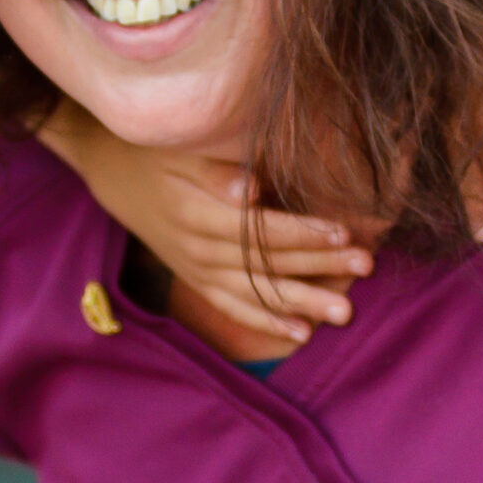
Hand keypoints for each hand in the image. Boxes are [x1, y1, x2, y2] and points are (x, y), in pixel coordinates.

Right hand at [133, 156, 373, 343]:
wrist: (116, 172)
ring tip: (344, 313)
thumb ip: (217, 170)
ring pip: (255, 292)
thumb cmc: (161, 150)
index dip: (302, 232)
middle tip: (366, 264)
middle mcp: (196, 249)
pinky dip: (266, 321)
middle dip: (319, 265)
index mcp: (194, 213)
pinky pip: (233, 308)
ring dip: (301, 303)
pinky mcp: (197, 280)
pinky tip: (302, 334)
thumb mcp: (181, 148)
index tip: (343, 232)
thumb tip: (252, 190)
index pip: (257, 229)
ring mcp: (196, 270)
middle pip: (265, 262)